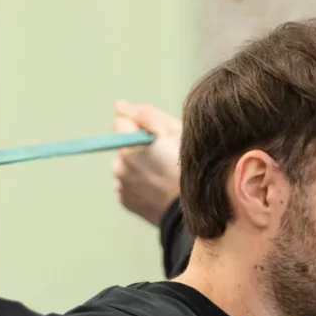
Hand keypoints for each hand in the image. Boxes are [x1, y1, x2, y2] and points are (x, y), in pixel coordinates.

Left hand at [112, 101, 181, 226]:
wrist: (197, 209)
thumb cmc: (189, 168)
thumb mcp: (176, 131)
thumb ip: (145, 115)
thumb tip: (119, 106)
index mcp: (130, 145)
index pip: (121, 121)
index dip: (141, 125)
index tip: (158, 137)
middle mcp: (119, 166)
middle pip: (124, 145)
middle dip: (140, 146)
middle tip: (166, 156)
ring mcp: (120, 186)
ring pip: (126, 165)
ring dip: (139, 165)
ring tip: (164, 174)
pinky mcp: (125, 200)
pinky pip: (129, 184)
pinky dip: (140, 182)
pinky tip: (158, 186)